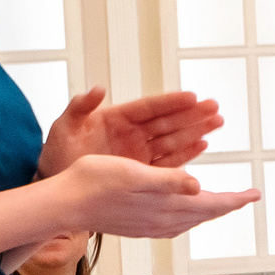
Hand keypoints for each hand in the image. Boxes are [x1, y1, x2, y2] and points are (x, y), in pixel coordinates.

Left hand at [39, 87, 217, 177]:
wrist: (58, 185)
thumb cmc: (58, 154)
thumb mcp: (63, 127)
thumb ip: (80, 107)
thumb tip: (95, 89)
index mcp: (116, 118)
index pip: (149, 108)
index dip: (170, 102)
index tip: (192, 96)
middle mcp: (132, 134)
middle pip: (168, 122)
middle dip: (192, 115)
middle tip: (215, 108)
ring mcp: (139, 152)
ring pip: (173, 140)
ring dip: (195, 131)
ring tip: (217, 122)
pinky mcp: (142, 171)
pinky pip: (168, 161)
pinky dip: (186, 154)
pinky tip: (202, 145)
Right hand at [57, 152, 257, 238]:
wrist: (65, 204)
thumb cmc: (94, 183)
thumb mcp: (133, 174)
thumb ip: (167, 181)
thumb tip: (197, 185)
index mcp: (165, 206)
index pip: (211, 205)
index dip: (235, 199)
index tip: (255, 194)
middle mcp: (162, 221)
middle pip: (205, 214)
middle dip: (227, 204)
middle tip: (246, 196)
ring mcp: (150, 227)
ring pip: (190, 220)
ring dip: (208, 210)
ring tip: (221, 202)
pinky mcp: (138, 227)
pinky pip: (174, 223)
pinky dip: (188, 214)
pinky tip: (184, 210)